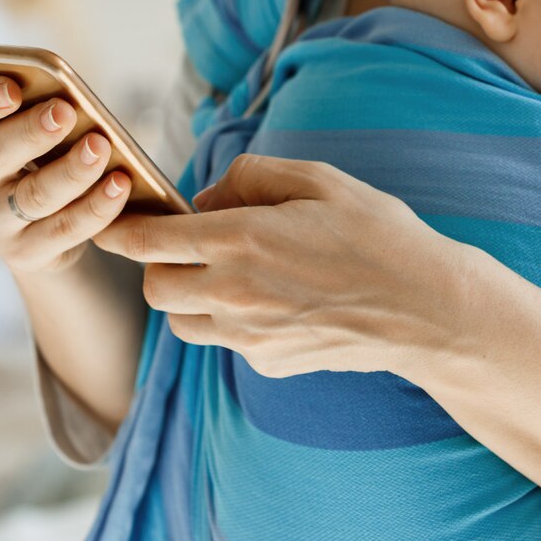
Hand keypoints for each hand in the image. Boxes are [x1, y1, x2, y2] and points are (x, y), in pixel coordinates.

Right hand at [0, 77, 133, 273]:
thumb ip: (37, 111)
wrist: (39, 233)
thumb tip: (73, 98)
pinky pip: (64, 229)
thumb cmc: (35, 161)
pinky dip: (96, 206)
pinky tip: (119, 184)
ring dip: (71, 170)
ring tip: (100, 147)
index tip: (12, 88)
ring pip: (34, 196)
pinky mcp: (25, 253)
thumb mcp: (25, 133)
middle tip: (66, 112)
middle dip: (33, 131)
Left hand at [91, 154, 475, 378]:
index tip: (112, 223)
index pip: (148, 241)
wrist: (428, 311)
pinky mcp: (268, 363)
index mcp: (242, 239)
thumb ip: (251, 176)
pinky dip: (231, 322)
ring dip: (189, 297)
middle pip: (154, 289)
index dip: (119, 231)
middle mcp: (234, 293)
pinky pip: (226, 342)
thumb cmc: (379, 236)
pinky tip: (276, 302)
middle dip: (158, 266)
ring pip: (182, 322)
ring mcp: (250, 336)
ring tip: (230, 275)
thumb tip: (205, 197)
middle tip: (188, 247)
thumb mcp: (320, 180)